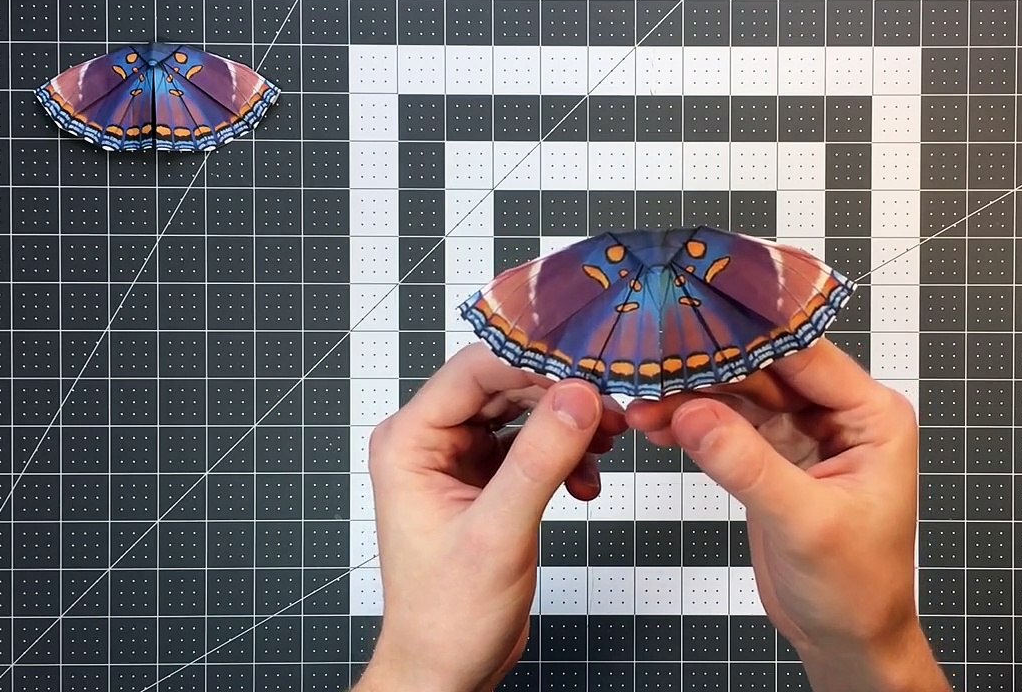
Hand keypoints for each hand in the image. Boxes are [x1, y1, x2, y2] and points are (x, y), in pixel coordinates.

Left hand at [354, 343, 626, 691]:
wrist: (446, 668)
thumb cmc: (446, 615)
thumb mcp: (497, 533)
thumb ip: (538, 460)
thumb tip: (578, 396)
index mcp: (410, 442)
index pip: (476, 371)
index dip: (535, 361)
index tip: (590, 365)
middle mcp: (429, 442)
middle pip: (504, 386)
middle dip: (561, 394)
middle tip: (612, 406)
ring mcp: (457, 460)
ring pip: (523, 413)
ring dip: (568, 425)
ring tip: (608, 442)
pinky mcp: (484, 481)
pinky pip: (531, 445)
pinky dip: (564, 456)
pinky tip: (586, 481)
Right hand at [625, 339, 947, 691]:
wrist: (847, 638)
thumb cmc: (858, 587)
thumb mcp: (804, 523)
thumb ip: (748, 465)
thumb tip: (694, 414)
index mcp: (873, 417)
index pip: (806, 357)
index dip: (750, 341)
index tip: (696, 327)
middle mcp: (842, 416)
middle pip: (767, 371)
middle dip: (709, 374)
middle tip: (654, 374)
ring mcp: (806, 434)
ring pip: (742, 396)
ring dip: (693, 400)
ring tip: (645, 407)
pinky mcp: (776, 457)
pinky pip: (730, 425)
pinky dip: (694, 425)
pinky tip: (660, 426)